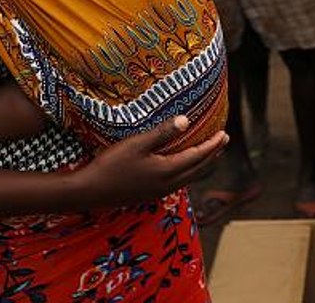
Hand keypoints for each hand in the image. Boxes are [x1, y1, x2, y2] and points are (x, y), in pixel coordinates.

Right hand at [77, 116, 227, 207]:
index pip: (197, 156)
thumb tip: (186, 120)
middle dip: (212, 154)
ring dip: (201, 163)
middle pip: (198, 169)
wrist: (90, 191)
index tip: (224, 134)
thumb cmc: (112, 165)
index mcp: (168, 171)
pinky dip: (189, 170)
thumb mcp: (137, 144)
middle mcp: (168, 184)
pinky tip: (183, 165)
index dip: (212, 145)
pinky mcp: (151, 194)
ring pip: (189, 177)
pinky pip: (179, 181)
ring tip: (208, 152)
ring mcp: (159, 191)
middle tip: (223, 141)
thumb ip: (162, 133)